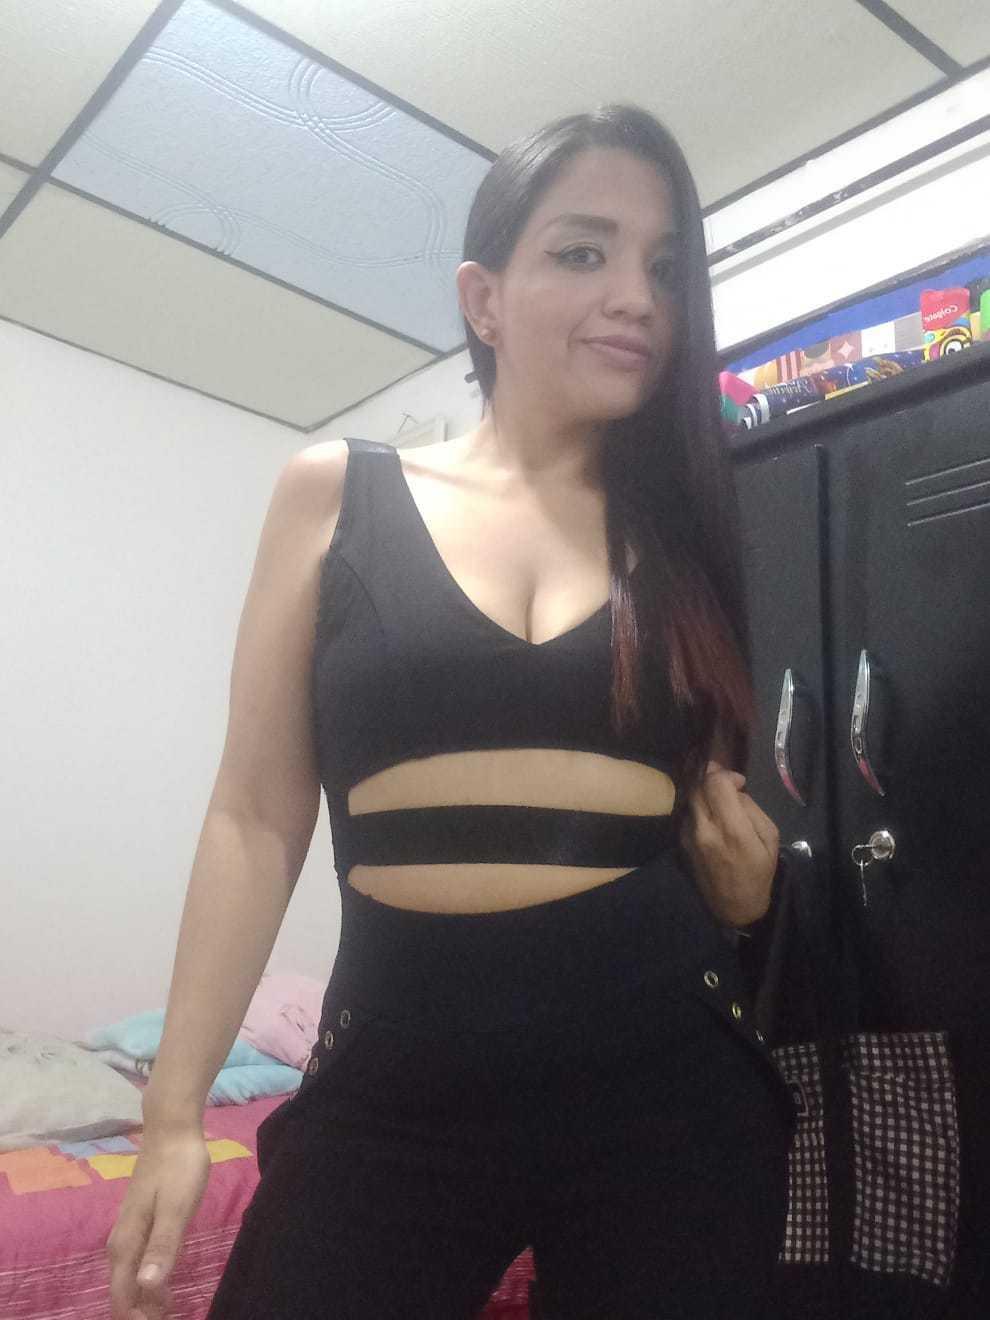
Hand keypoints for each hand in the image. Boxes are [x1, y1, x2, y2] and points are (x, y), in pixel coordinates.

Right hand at [106, 1128, 210, 1319]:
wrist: (172, 1128)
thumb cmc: (178, 1167)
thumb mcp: (177, 1208)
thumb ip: (163, 1247)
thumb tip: (146, 1287)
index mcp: (126, 1244)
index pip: (123, 1297)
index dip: (138, 1317)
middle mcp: (120, 1243)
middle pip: (123, 1291)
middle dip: (142, 1311)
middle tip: (171, 1316)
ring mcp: (128, 1231)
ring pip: (130, 1277)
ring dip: (146, 1298)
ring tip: (171, 1309)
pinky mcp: (139, 1222)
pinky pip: (137, 1262)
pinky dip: (149, 1279)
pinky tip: (166, 1282)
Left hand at [678, 760, 779, 927]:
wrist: (733, 907)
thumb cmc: (758, 874)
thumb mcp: (769, 839)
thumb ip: (751, 810)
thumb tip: (735, 792)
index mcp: (732, 830)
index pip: (716, 783)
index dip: (726, 774)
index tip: (739, 782)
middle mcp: (705, 829)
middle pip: (699, 786)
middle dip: (712, 778)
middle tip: (727, 784)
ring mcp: (689, 835)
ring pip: (691, 798)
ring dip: (704, 792)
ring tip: (720, 800)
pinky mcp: (681, 841)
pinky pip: (688, 813)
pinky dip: (699, 808)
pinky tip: (711, 816)